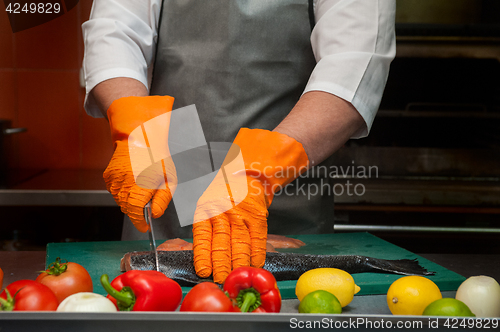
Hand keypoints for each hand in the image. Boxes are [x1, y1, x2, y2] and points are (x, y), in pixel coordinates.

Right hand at [104, 96, 176, 231]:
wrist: (140, 138)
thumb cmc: (158, 158)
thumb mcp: (169, 180)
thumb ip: (162, 200)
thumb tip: (154, 215)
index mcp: (140, 185)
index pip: (135, 212)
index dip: (139, 222)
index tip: (145, 227)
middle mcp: (123, 184)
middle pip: (127, 208)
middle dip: (137, 211)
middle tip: (147, 202)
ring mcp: (113, 180)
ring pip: (120, 201)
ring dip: (130, 200)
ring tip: (140, 186)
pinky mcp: (107, 176)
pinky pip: (115, 191)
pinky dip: (123, 191)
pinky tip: (132, 180)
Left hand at [193, 128, 308, 282]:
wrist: (245, 172)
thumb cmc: (221, 191)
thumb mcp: (204, 202)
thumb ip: (204, 226)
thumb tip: (203, 257)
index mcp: (205, 209)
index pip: (203, 236)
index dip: (204, 255)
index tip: (204, 271)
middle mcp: (223, 212)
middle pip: (222, 243)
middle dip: (221, 264)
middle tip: (221, 279)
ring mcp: (242, 215)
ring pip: (240, 243)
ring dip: (238, 263)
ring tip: (235, 276)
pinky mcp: (258, 217)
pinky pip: (258, 239)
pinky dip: (257, 253)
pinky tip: (255, 264)